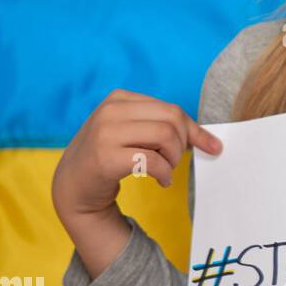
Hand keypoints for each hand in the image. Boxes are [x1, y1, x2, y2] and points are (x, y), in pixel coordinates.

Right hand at [52, 88, 222, 229]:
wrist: (73, 186)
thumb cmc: (110, 156)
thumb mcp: (133, 133)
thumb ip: (161, 127)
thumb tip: (209, 140)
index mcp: (119, 99)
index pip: (170, 109)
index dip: (194, 129)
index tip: (212, 146)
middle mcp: (110, 111)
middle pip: (171, 118)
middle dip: (183, 143)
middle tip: (174, 162)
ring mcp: (105, 133)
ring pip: (165, 136)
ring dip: (173, 159)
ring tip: (166, 170)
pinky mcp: (105, 157)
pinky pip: (153, 161)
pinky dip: (165, 174)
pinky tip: (161, 181)